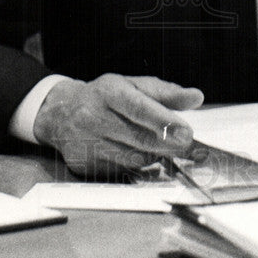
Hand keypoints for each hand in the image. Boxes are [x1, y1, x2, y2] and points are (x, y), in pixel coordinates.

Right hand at [32, 74, 203, 177]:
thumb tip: (196, 97)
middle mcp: (94, 117)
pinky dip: (137, 165)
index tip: (186, 132)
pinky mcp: (85, 166)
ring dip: (154, 155)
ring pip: (133, 158)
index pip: (139, 108)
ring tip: (160, 145)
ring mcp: (87, 143)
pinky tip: (138, 154)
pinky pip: (121, 171)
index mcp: (109, 92)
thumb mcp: (133, 85)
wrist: (61, 113)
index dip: (164, 122)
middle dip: (167, 143)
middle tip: (186, 144)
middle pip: (138, 138)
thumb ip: (166, 93)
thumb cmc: (105, 97)